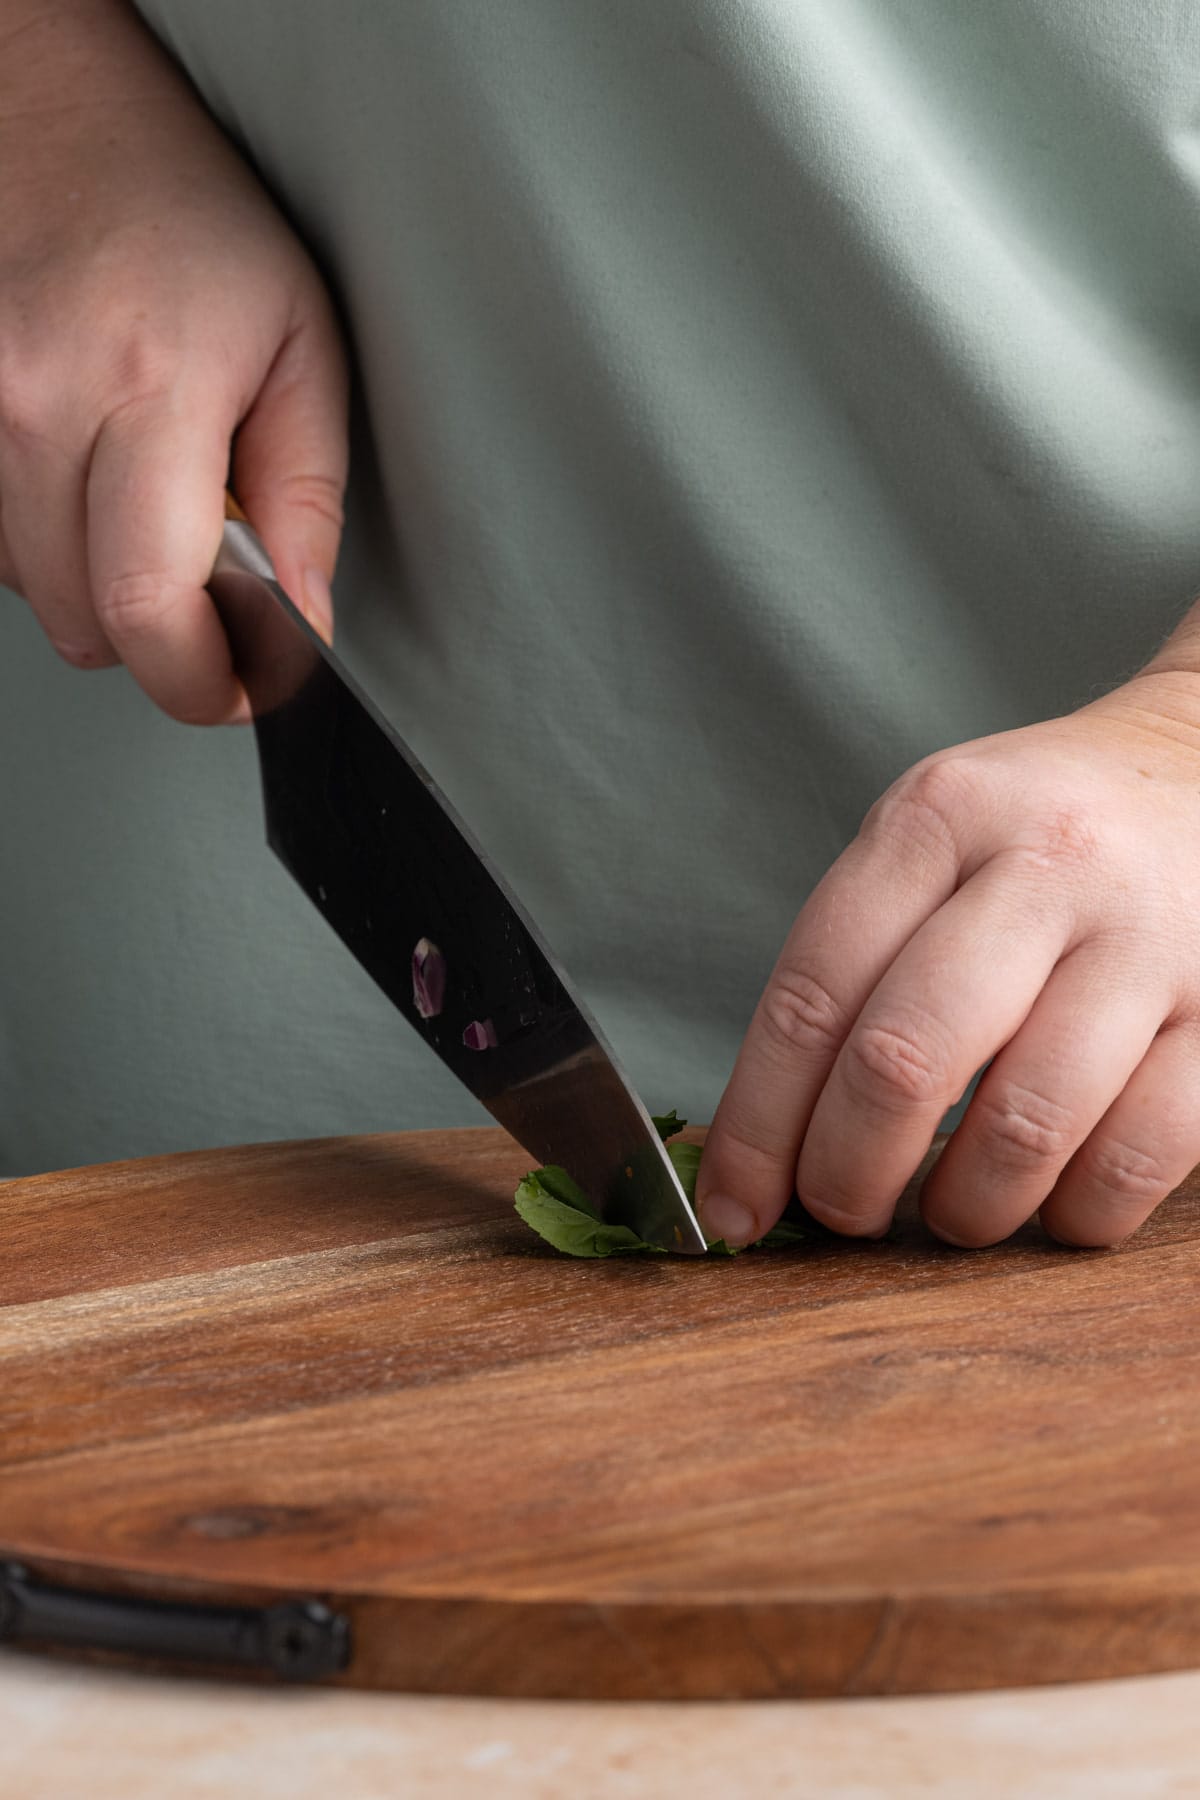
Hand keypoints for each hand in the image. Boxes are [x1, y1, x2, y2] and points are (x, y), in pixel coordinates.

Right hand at [0, 0, 346, 722]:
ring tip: (157, 508)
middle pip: (88, 625)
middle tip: (224, 599)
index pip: (148, 609)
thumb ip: (306, 493)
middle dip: (168, 641)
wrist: (56, 114)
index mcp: (147, 388)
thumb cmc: (184, 212)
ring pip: (37, 596)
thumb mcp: (300, 342)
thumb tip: (305, 615)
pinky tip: (96, 484)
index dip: (203, 682)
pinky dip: (53, 546)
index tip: (245, 686)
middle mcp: (34, 404)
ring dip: (107, 589)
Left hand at [696, 671, 1199, 1248]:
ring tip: (949, 1211)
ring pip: (1025, 1124)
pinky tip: (1054, 1202)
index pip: (812, 992)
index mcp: (938, 818)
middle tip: (840, 1213)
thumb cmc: (1038, 834)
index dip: (757, 1125)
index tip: (732, 1206)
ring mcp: (1150, 937)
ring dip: (966, 1207)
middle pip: (903, 1060)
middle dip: (848, 1173)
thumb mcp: (933, 840)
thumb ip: (852, 964)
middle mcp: (1045, 865)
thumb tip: (761, 1145)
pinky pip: (1139, 1154)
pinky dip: (1079, 1211)